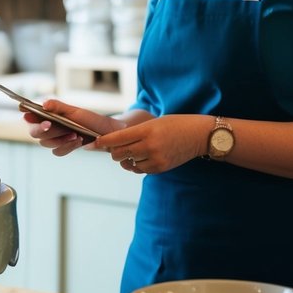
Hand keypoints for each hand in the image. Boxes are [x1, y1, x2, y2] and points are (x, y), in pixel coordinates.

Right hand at [24, 99, 120, 156]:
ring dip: (59, 138)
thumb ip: (58, 107)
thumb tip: (44, 104)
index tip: (27, 115)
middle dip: (42, 129)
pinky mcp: (64, 148)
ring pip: (46, 143)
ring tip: (73, 133)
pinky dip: (67, 146)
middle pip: (34, 133)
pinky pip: (58, 152)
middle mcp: (50, 128)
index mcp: (50, 116)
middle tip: (49, 124)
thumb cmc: (91, 120)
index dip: (27, 115)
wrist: (107, 134)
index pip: (32, 116)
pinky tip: (78, 141)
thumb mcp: (75, 111)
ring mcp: (56, 139)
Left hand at [89, 114, 208, 173]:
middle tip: (113, 147)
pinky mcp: (161, 168)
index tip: (93, 143)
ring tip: (133, 150)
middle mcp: (150, 145)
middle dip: (113, 151)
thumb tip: (112, 144)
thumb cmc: (175, 124)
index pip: (116, 139)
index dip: (102, 142)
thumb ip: (133, 133)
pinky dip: (136, 164)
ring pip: (128, 163)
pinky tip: (141, 157)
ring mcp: (156, 159)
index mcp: (146, 130)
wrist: (199, 135)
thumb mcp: (152, 123)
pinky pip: (139, 169)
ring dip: (126, 158)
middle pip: (119, 154)